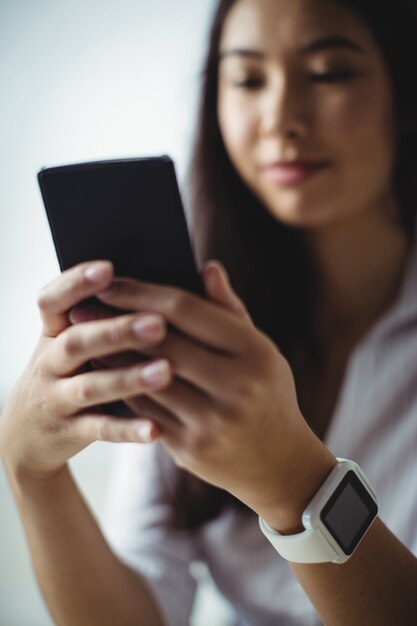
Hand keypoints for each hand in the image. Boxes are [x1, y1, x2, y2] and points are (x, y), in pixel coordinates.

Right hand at [0, 261, 176, 481]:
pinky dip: (127, 429)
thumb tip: (155, 289)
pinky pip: (99, 429)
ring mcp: (55, 399)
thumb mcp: (69, 345)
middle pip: (77, 341)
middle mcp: (49, 363)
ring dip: (128, 378)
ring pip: (90, 387)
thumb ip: (102, 318)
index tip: (108, 269)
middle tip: (157, 323)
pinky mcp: (67, 433)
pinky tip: (155, 429)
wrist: (25, 436)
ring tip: (165, 371)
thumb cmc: (66, 375)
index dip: (76, 284)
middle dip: (116, 331)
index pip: (53, 301)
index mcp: (53, 333)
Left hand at [93, 261, 334, 524]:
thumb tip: (207, 268)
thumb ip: (230, 309)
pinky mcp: (191, 448)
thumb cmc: (267, 393)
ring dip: (112, 354)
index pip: (188, 310)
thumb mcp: (261, 349)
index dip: (143, 293)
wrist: (279, 462)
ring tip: (86, 335)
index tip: (110, 283)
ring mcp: (212, 421)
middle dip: (117, 320)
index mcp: (255, 352)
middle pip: (162, 342)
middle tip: (83, 306)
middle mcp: (237, 386)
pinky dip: (121, 386)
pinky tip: (103, 369)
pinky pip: (144, 410)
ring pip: (146, 378)